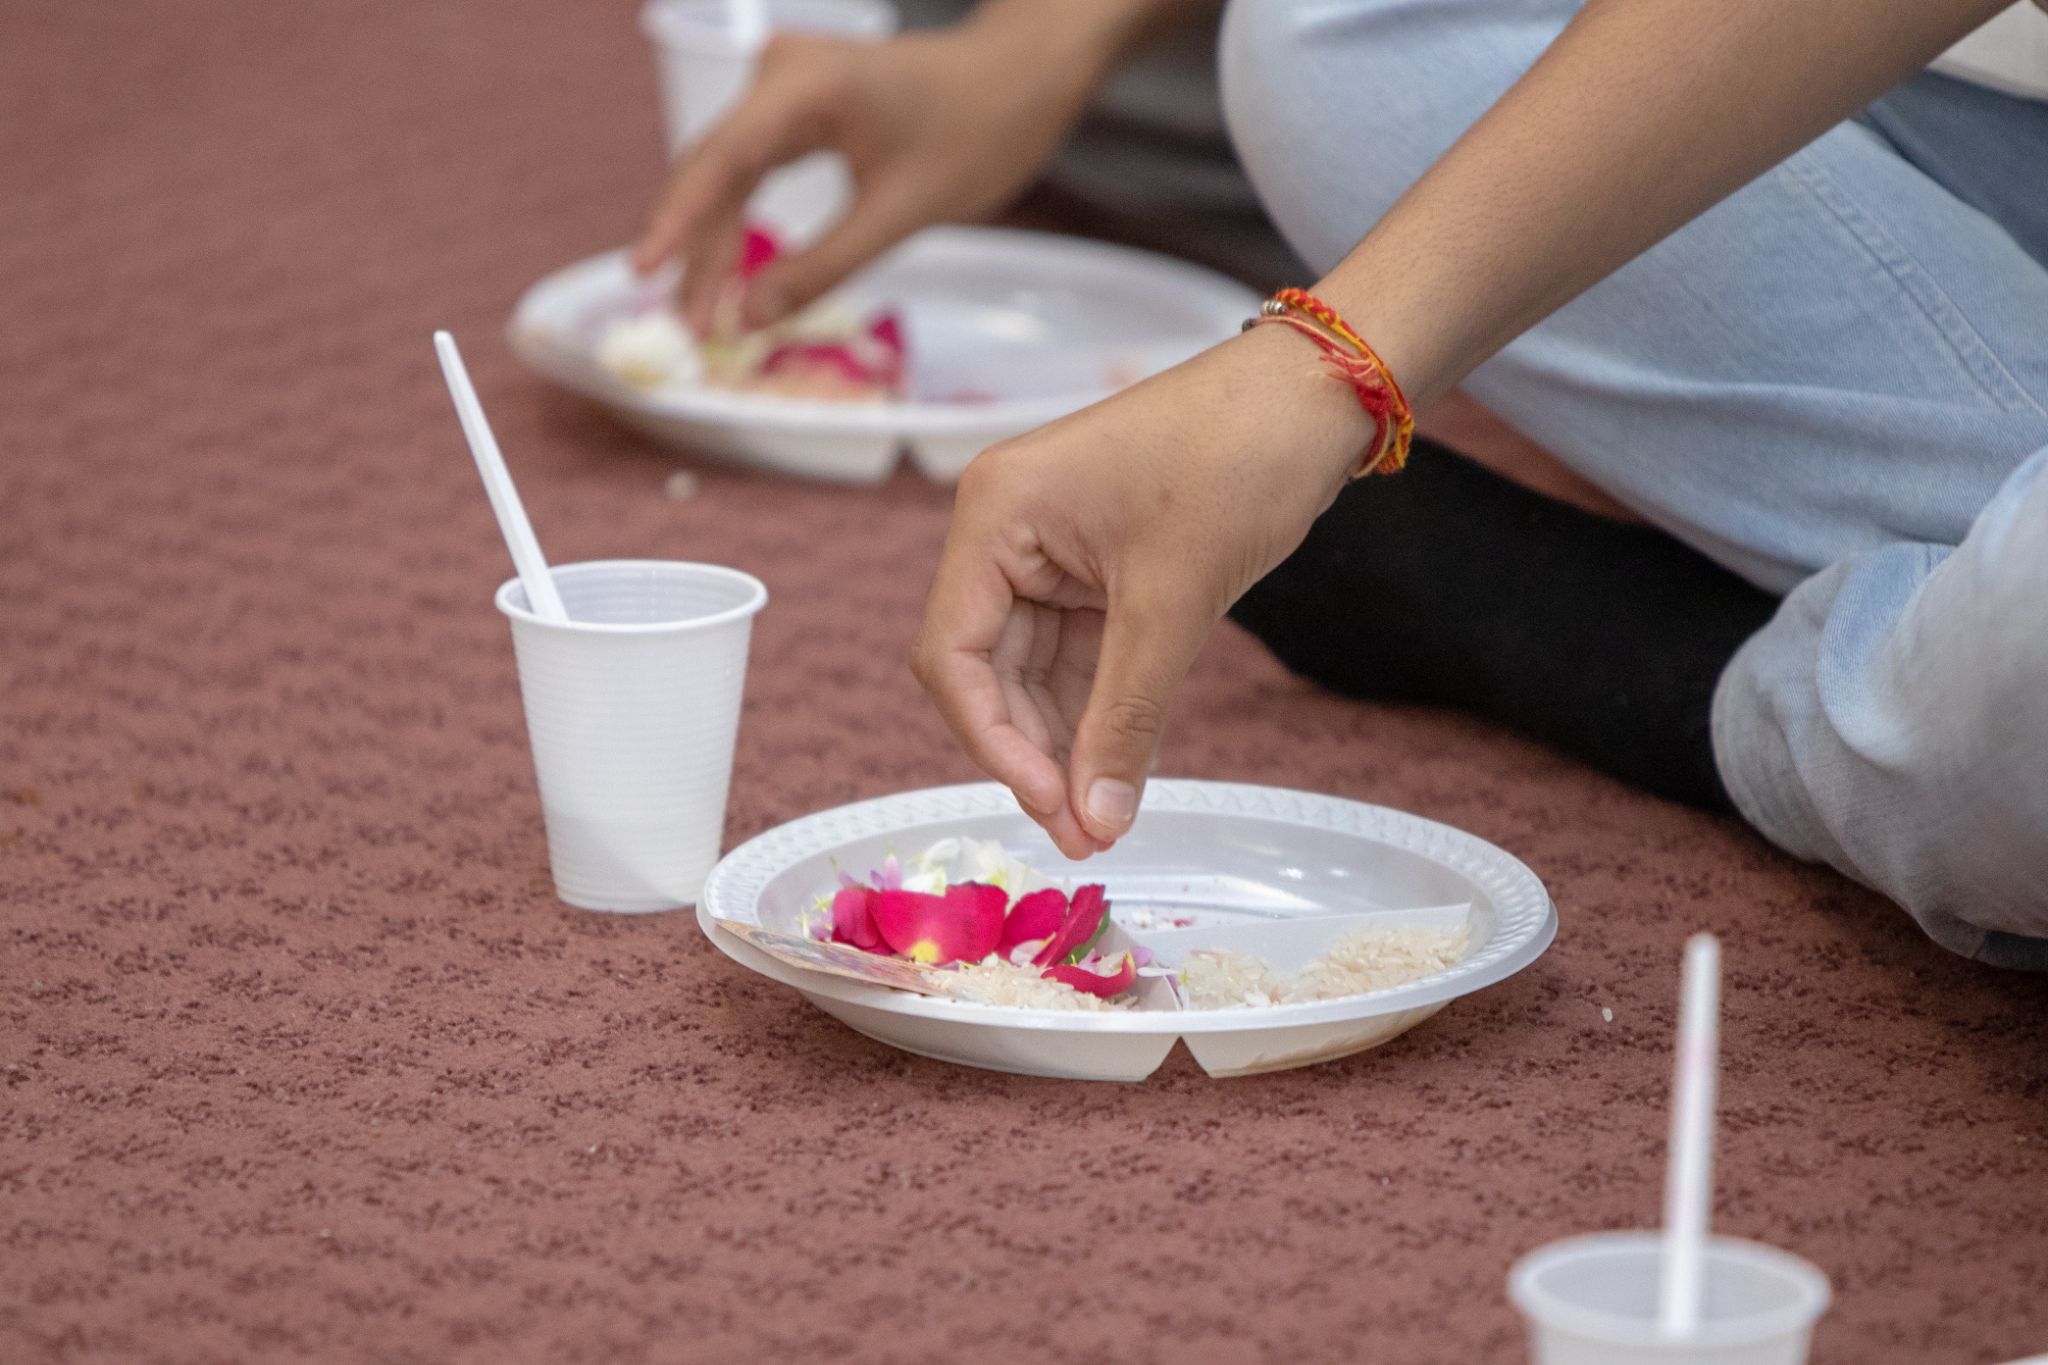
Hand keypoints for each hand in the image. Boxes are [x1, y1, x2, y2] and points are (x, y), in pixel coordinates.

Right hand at [632, 24, 1102, 332]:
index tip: (644, 273)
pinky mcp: (795, 108)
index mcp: (804, 86)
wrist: (1019, 79)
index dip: (676, 223)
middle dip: (696, 254)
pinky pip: (751, 171)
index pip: (719, 161)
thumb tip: (750, 321)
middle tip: (687, 330)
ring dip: (714, 246)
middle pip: (712, 172)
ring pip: (727, 177)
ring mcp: (783, 88)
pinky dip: (740, 224)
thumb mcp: (901, 214)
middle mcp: (779, 75)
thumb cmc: (977, 131)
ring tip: (704, 320)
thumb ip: (823, 268)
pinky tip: (729, 279)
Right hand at [911, 324, 1376, 858]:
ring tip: (1102, 821)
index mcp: (995, 515)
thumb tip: (1096, 822)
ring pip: (1032, 671)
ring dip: (1064, 742)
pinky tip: (1116, 769)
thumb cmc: (1236, 459)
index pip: (954, 655)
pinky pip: (1076, 653)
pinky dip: (1095, 709)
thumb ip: (1125, 717)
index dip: (994, 743)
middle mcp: (1005, 529)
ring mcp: (1049, 547)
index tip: (1052, 807)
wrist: (1316, 393)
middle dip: (1033, 753)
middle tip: (1085, 835)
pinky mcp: (1095, 564)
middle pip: (987, 670)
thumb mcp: (1173, 602)